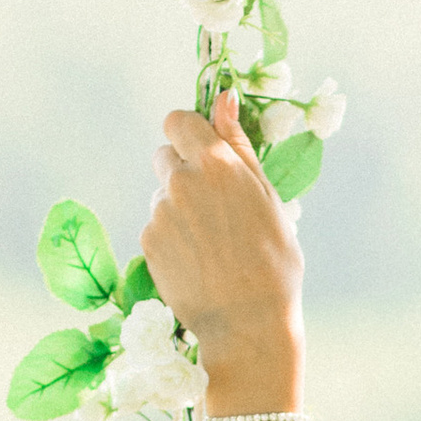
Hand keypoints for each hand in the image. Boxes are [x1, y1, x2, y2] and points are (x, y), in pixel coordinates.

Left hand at [140, 88, 304, 383]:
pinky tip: (196, 260)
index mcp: (216, 163)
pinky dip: (171, 237)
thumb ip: (238, 144)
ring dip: (179, 208)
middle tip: (213, 206)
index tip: (202, 150)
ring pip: (161, 194)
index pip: (178, 120)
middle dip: (183, 170)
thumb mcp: (266, 196)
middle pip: (165, 155)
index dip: (189, 133)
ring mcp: (160, 211)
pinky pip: (155, 225)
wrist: (248, 323)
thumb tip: (223, 97)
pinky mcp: (147, 241)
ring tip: (210, 243)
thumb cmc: (273, 259)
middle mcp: (181, 181)